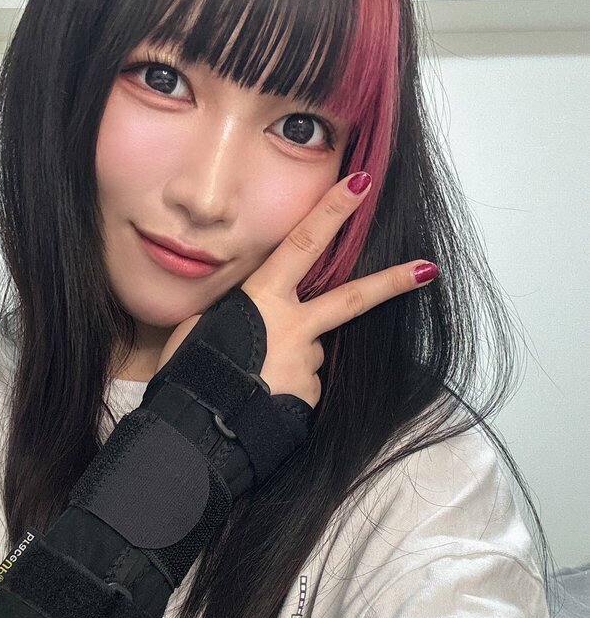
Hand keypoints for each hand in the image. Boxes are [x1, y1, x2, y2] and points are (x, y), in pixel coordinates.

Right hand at [154, 172, 438, 408]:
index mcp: (263, 301)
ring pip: (312, 350)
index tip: (362, 185)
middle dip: (393, 281)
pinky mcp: (309, 397)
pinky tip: (261, 398)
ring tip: (256, 377)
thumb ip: (237, 316)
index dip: (332, 213)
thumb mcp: (200, 329)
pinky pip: (305, 385)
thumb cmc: (190, 375)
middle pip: (352, 297)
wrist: (199, 432)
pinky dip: (288, 387)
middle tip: (427, 270)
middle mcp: (294, 328)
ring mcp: (306, 364)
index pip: (303, 245)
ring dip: (295, 356)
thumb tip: (256, 322)